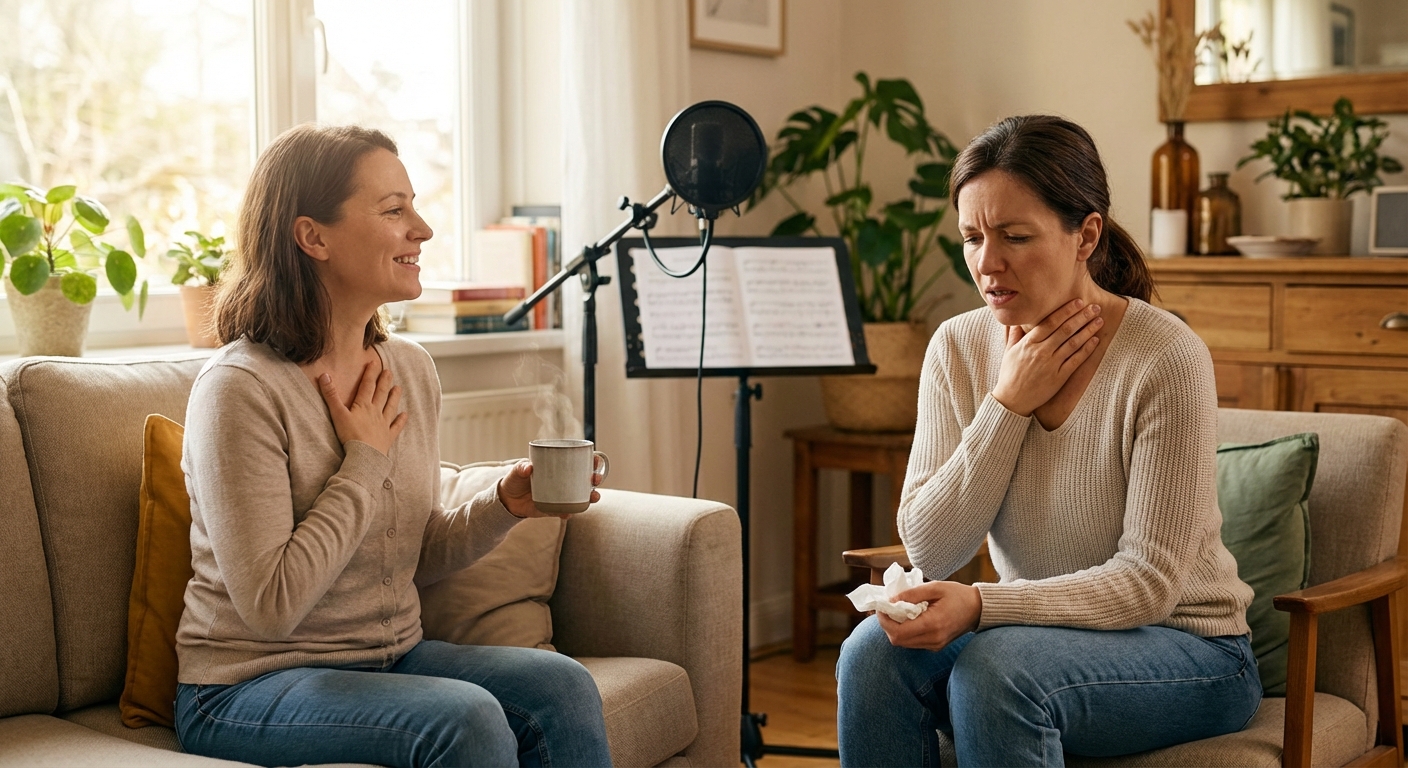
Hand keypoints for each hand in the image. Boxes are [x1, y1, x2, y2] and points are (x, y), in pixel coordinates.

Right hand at [317, 362, 406, 455]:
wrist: (364, 455)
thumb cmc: (349, 435)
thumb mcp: (337, 414)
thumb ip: (331, 395)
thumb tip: (324, 375)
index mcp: (363, 405)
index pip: (367, 385)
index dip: (370, 373)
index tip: (374, 362)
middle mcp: (376, 412)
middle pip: (381, 394)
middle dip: (384, 381)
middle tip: (389, 371)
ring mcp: (383, 424)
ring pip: (390, 407)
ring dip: (394, 397)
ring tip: (398, 388)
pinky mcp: (388, 436)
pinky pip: (396, 427)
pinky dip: (401, 420)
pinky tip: (405, 415)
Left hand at [496, 460, 603, 518]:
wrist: (507, 500)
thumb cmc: (515, 479)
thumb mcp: (517, 471)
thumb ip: (521, 468)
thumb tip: (528, 468)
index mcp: (558, 467)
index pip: (579, 462)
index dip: (591, 461)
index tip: (596, 460)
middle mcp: (563, 481)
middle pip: (585, 479)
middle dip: (595, 479)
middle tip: (594, 479)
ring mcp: (561, 496)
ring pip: (581, 496)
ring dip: (590, 497)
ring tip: (593, 497)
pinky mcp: (554, 509)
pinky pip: (566, 511)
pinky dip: (569, 512)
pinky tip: (568, 513)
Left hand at [877, 581, 981, 650]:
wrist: (978, 609)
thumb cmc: (958, 594)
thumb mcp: (935, 587)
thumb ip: (912, 594)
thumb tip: (891, 600)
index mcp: (933, 625)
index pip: (898, 632)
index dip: (884, 621)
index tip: (882, 607)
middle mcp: (933, 639)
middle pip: (897, 640)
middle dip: (887, 624)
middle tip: (888, 608)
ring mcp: (935, 645)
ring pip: (904, 643)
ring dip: (896, 628)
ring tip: (898, 611)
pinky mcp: (936, 646)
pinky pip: (913, 642)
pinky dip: (906, 631)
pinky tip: (909, 618)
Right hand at [990, 298, 1102, 415]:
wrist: (1012, 401)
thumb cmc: (1009, 375)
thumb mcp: (1008, 352)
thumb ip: (1014, 334)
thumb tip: (1016, 319)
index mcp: (1028, 343)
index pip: (1049, 322)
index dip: (1065, 311)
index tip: (1077, 302)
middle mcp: (1040, 352)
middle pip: (1064, 330)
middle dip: (1081, 316)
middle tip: (1094, 307)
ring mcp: (1051, 365)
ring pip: (1073, 343)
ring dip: (1087, 330)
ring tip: (1099, 320)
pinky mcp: (1059, 377)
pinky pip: (1076, 360)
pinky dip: (1086, 349)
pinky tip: (1095, 340)